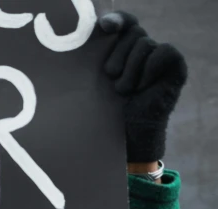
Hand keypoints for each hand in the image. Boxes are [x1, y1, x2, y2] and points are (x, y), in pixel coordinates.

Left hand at [99, 12, 187, 163]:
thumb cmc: (106, 107)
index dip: (118, 20)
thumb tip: (91, 32)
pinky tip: (142, 87)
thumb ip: (96, 56)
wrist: (126, 131)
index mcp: (124, 48)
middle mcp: (143, 48)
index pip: (125, 22)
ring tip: (124, 90)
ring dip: (130, 71)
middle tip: (111, 77)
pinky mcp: (175, 65)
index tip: (105, 26)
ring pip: (144, 43)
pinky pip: (163, 51)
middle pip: (132, 32)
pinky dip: (149, 70)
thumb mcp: (96, 80)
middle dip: (117, 56)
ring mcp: (160, 55)